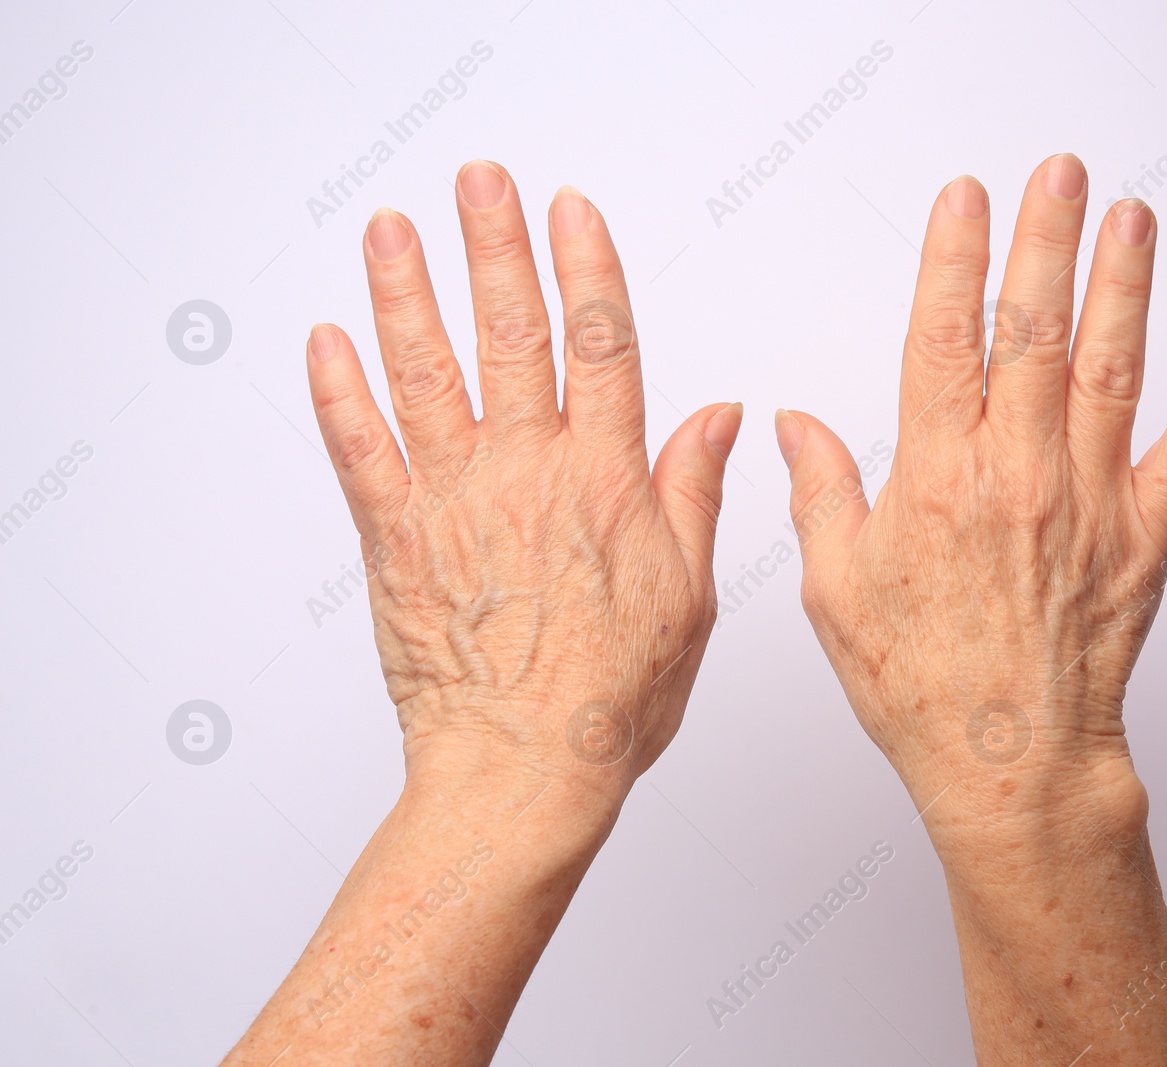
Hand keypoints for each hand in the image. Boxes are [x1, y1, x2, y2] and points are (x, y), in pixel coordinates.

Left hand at [308, 162, 742, 810]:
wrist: (524, 771)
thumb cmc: (611, 700)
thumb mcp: (689, 594)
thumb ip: (695, 492)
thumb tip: (722, 415)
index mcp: (607, 484)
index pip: (603, 346)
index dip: (588, 268)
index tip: (570, 210)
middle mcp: (530, 477)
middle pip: (513, 336)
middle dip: (495, 248)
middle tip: (478, 182)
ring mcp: (456, 504)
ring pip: (428, 375)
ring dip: (407, 294)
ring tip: (392, 229)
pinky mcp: (396, 542)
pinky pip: (360, 452)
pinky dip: (338, 393)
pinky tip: (326, 339)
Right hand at [777, 156, 1166, 1063]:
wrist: (1010, 763)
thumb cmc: (922, 685)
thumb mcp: (836, 590)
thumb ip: (823, 495)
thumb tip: (797, 427)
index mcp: (937, 480)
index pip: (943, 340)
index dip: (951, 258)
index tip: (963, 199)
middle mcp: (1018, 475)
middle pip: (1034, 331)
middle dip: (1045, 240)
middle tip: (1059, 174)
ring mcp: (1089, 502)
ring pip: (1110, 369)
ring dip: (1124, 286)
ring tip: (1132, 218)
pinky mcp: (1145, 537)